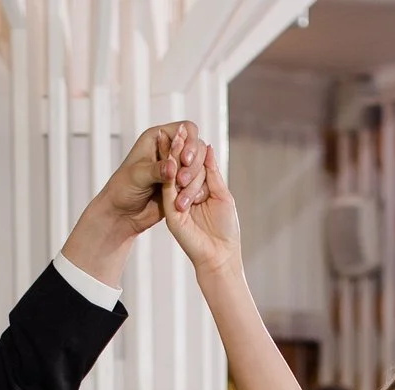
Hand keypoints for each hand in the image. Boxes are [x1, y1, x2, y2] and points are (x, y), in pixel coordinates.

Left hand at [63, 123, 206, 281]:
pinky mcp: (183, 184)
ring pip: (200, 167)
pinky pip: (198, 184)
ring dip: (195, 181)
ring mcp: (179, 168)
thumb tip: (172, 167)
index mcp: (158, 138)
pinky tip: (185, 201)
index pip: (186, 129)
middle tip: (181, 181)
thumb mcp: (137, 177)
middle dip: (193, 165)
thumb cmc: (122, 190)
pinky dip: (196, 192)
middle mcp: (171, 149)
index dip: (190, 142)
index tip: (185, 160)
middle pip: (198, 148)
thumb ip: (156, 170)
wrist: (122, 214)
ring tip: (180, 196)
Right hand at [161, 142, 239, 276]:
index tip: (187, 130)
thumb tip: (208, 147)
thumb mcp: (222, 195)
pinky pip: (168, 189)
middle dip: (179, 148)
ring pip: (173, 176)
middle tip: (176, 129)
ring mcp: (175, 204)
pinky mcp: (171, 212)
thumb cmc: (225, 229)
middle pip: (181, 168)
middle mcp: (184, 196)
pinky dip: (169, 172)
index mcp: (197, 191)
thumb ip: (212, 173)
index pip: (193, 166)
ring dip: (173, 156)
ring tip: (172, 135)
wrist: (220, 255)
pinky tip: (171, 158)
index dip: (191, 149)